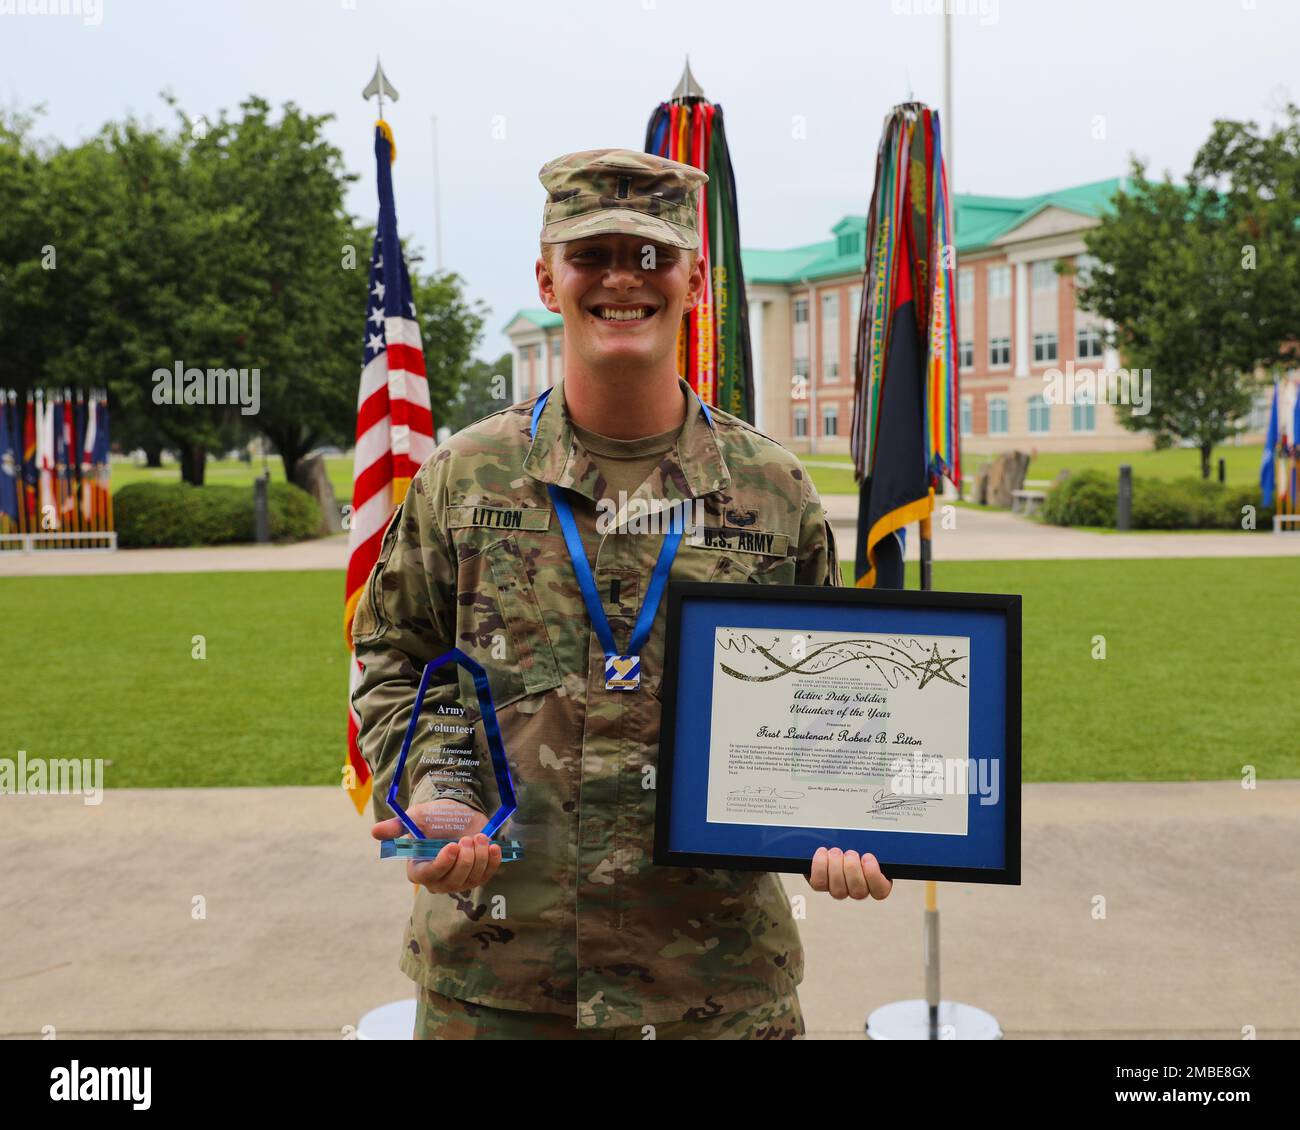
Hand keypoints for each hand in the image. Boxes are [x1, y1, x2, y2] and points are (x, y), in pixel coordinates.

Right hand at [371, 798, 503, 894]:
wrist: (457, 813)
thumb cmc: (434, 817)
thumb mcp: (415, 817)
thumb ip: (397, 826)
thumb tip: (375, 832)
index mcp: (418, 869)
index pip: (429, 875)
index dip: (442, 863)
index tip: (452, 846)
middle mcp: (438, 881)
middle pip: (453, 881)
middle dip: (465, 859)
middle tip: (466, 838)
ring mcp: (458, 881)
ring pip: (471, 879)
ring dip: (479, 857)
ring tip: (479, 837)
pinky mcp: (476, 876)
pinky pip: (486, 875)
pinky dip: (492, 861)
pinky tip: (494, 846)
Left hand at [807, 846, 892, 900]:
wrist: (833, 846)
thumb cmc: (854, 845)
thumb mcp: (868, 844)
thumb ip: (873, 847)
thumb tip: (877, 842)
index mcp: (875, 883)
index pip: (880, 891)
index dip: (873, 875)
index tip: (867, 856)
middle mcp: (857, 890)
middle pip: (858, 891)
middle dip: (852, 867)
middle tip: (850, 853)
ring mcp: (839, 890)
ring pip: (838, 891)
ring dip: (836, 867)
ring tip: (836, 852)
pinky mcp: (821, 885)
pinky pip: (819, 883)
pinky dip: (820, 865)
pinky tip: (823, 852)